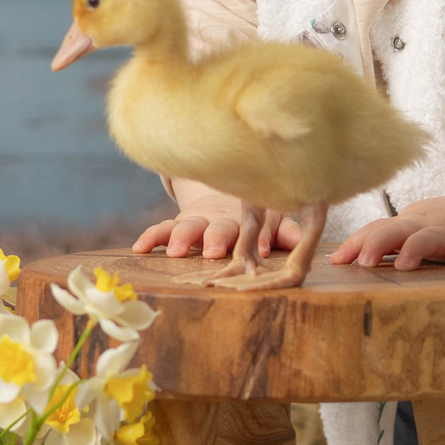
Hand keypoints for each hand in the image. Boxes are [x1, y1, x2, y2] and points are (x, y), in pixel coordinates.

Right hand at [133, 198, 301, 259]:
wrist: (223, 192)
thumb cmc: (254, 212)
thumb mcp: (274, 220)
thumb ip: (286, 232)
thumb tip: (305, 244)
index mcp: (245, 219)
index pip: (252, 228)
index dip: (256, 237)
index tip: (259, 248)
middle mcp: (219, 219)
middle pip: (218, 228)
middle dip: (217, 239)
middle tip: (216, 251)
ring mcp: (196, 221)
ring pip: (188, 227)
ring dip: (183, 238)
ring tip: (177, 252)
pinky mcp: (177, 225)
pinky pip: (161, 229)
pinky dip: (151, 237)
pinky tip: (139, 248)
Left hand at [330, 193, 444, 271]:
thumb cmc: (436, 225)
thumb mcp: (407, 230)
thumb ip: (379, 242)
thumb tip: (337, 259)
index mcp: (404, 224)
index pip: (375, 229)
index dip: (355, 243)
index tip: (336, 261)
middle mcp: (423, 225)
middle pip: (396, 229)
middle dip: (377, 243)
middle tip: (364, 263)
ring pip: (430, 237)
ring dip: (415, 248)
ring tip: (404, 265)